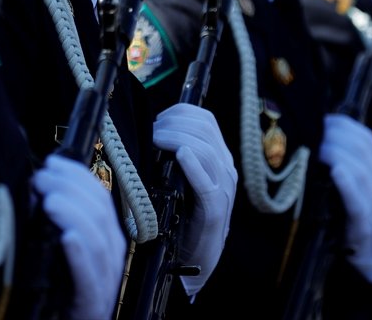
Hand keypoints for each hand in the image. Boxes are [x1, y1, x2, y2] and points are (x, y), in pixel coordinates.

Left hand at [32, 154, 124, 319]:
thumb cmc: (66, 288)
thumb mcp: (65, 246)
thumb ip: (57, 219)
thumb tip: (37, 189)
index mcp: (107, 236)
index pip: (100, 196)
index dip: (77, 176)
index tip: (52, 163)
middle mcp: (111, 254)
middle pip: (100, 213)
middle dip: (71, 189)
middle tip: (42, 179)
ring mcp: (105, 278)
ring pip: (97, 239)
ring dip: (73, 214)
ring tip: (49, 202)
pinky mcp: (92, 302)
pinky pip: (89, 276)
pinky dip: (79, 254)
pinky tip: (66, 238)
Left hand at [152, 103, 237, 296]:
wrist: (196, 259)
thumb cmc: (182, 215)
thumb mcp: (179, 178)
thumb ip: (171, 155)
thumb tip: (146, 131)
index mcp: (218, 156)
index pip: (205, 118)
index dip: (178, 113)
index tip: (155, 121)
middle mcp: (225, 168)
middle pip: (204, 129)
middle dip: (174, 124)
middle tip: (150, 134)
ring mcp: (223, 189)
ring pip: (206, 150)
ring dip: (177, 139)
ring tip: (156, 141)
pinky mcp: (214, 210)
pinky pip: (208, 184)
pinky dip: (195, 166)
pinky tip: (182, 155)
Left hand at [318, 114, 371, 283]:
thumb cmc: (356, 213)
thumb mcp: (354, 183)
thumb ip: (343, 160)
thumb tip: (316, 133)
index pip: (363, 136)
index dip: (340, 124)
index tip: (315, 119)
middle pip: (361, 148)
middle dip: (334, 136)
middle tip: (309, 132)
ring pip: (361, 170)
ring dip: (337, 155)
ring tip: (317, 148)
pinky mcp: (365, 225)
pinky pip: (359, 202)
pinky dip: (348, 185)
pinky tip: (336, 171)